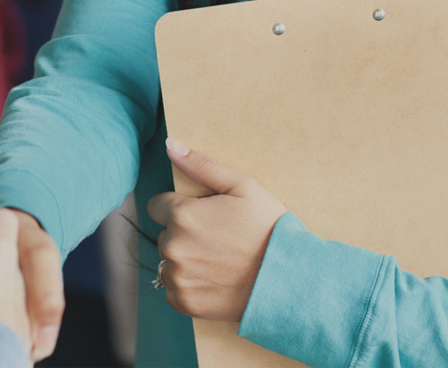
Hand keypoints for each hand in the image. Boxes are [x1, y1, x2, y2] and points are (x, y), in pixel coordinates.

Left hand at [146, 139, 286, 322]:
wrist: (290, 282)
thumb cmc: (268, 229)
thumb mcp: (241, 187)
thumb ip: (201, 165)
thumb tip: (170, 145)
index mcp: (182, 215)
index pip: (157, 206)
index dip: (179, 208)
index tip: (202, 216)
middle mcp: (174, 246)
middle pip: (164, 233)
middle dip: (183, 233)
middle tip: (216, 238)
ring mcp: (178, 277)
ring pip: (168, 261)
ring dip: (184, 259)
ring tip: (217, 260)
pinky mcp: (185, 303)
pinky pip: (173, 289)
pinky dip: (188, 285)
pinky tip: (214, 279)